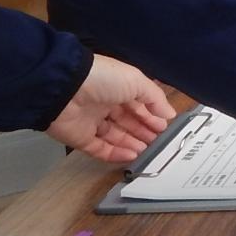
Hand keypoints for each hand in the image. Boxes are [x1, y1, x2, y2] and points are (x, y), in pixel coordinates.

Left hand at [47, 54, 174, 164]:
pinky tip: (132, 156)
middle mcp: (104, 104)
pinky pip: (100, 149)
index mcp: (117, 87)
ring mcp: (91, 122)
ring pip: (115, 136)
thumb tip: (169, 114)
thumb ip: (155, 98)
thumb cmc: (103, 79)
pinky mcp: (80, 138)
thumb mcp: (136, 81)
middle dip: (143, 131)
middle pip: (127, 121)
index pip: (137, 104)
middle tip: (158, 141)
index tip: (164, 126)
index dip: (151, 115)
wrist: (65, 89)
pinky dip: (116, 154)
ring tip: (148, 151)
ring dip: (132, 144)